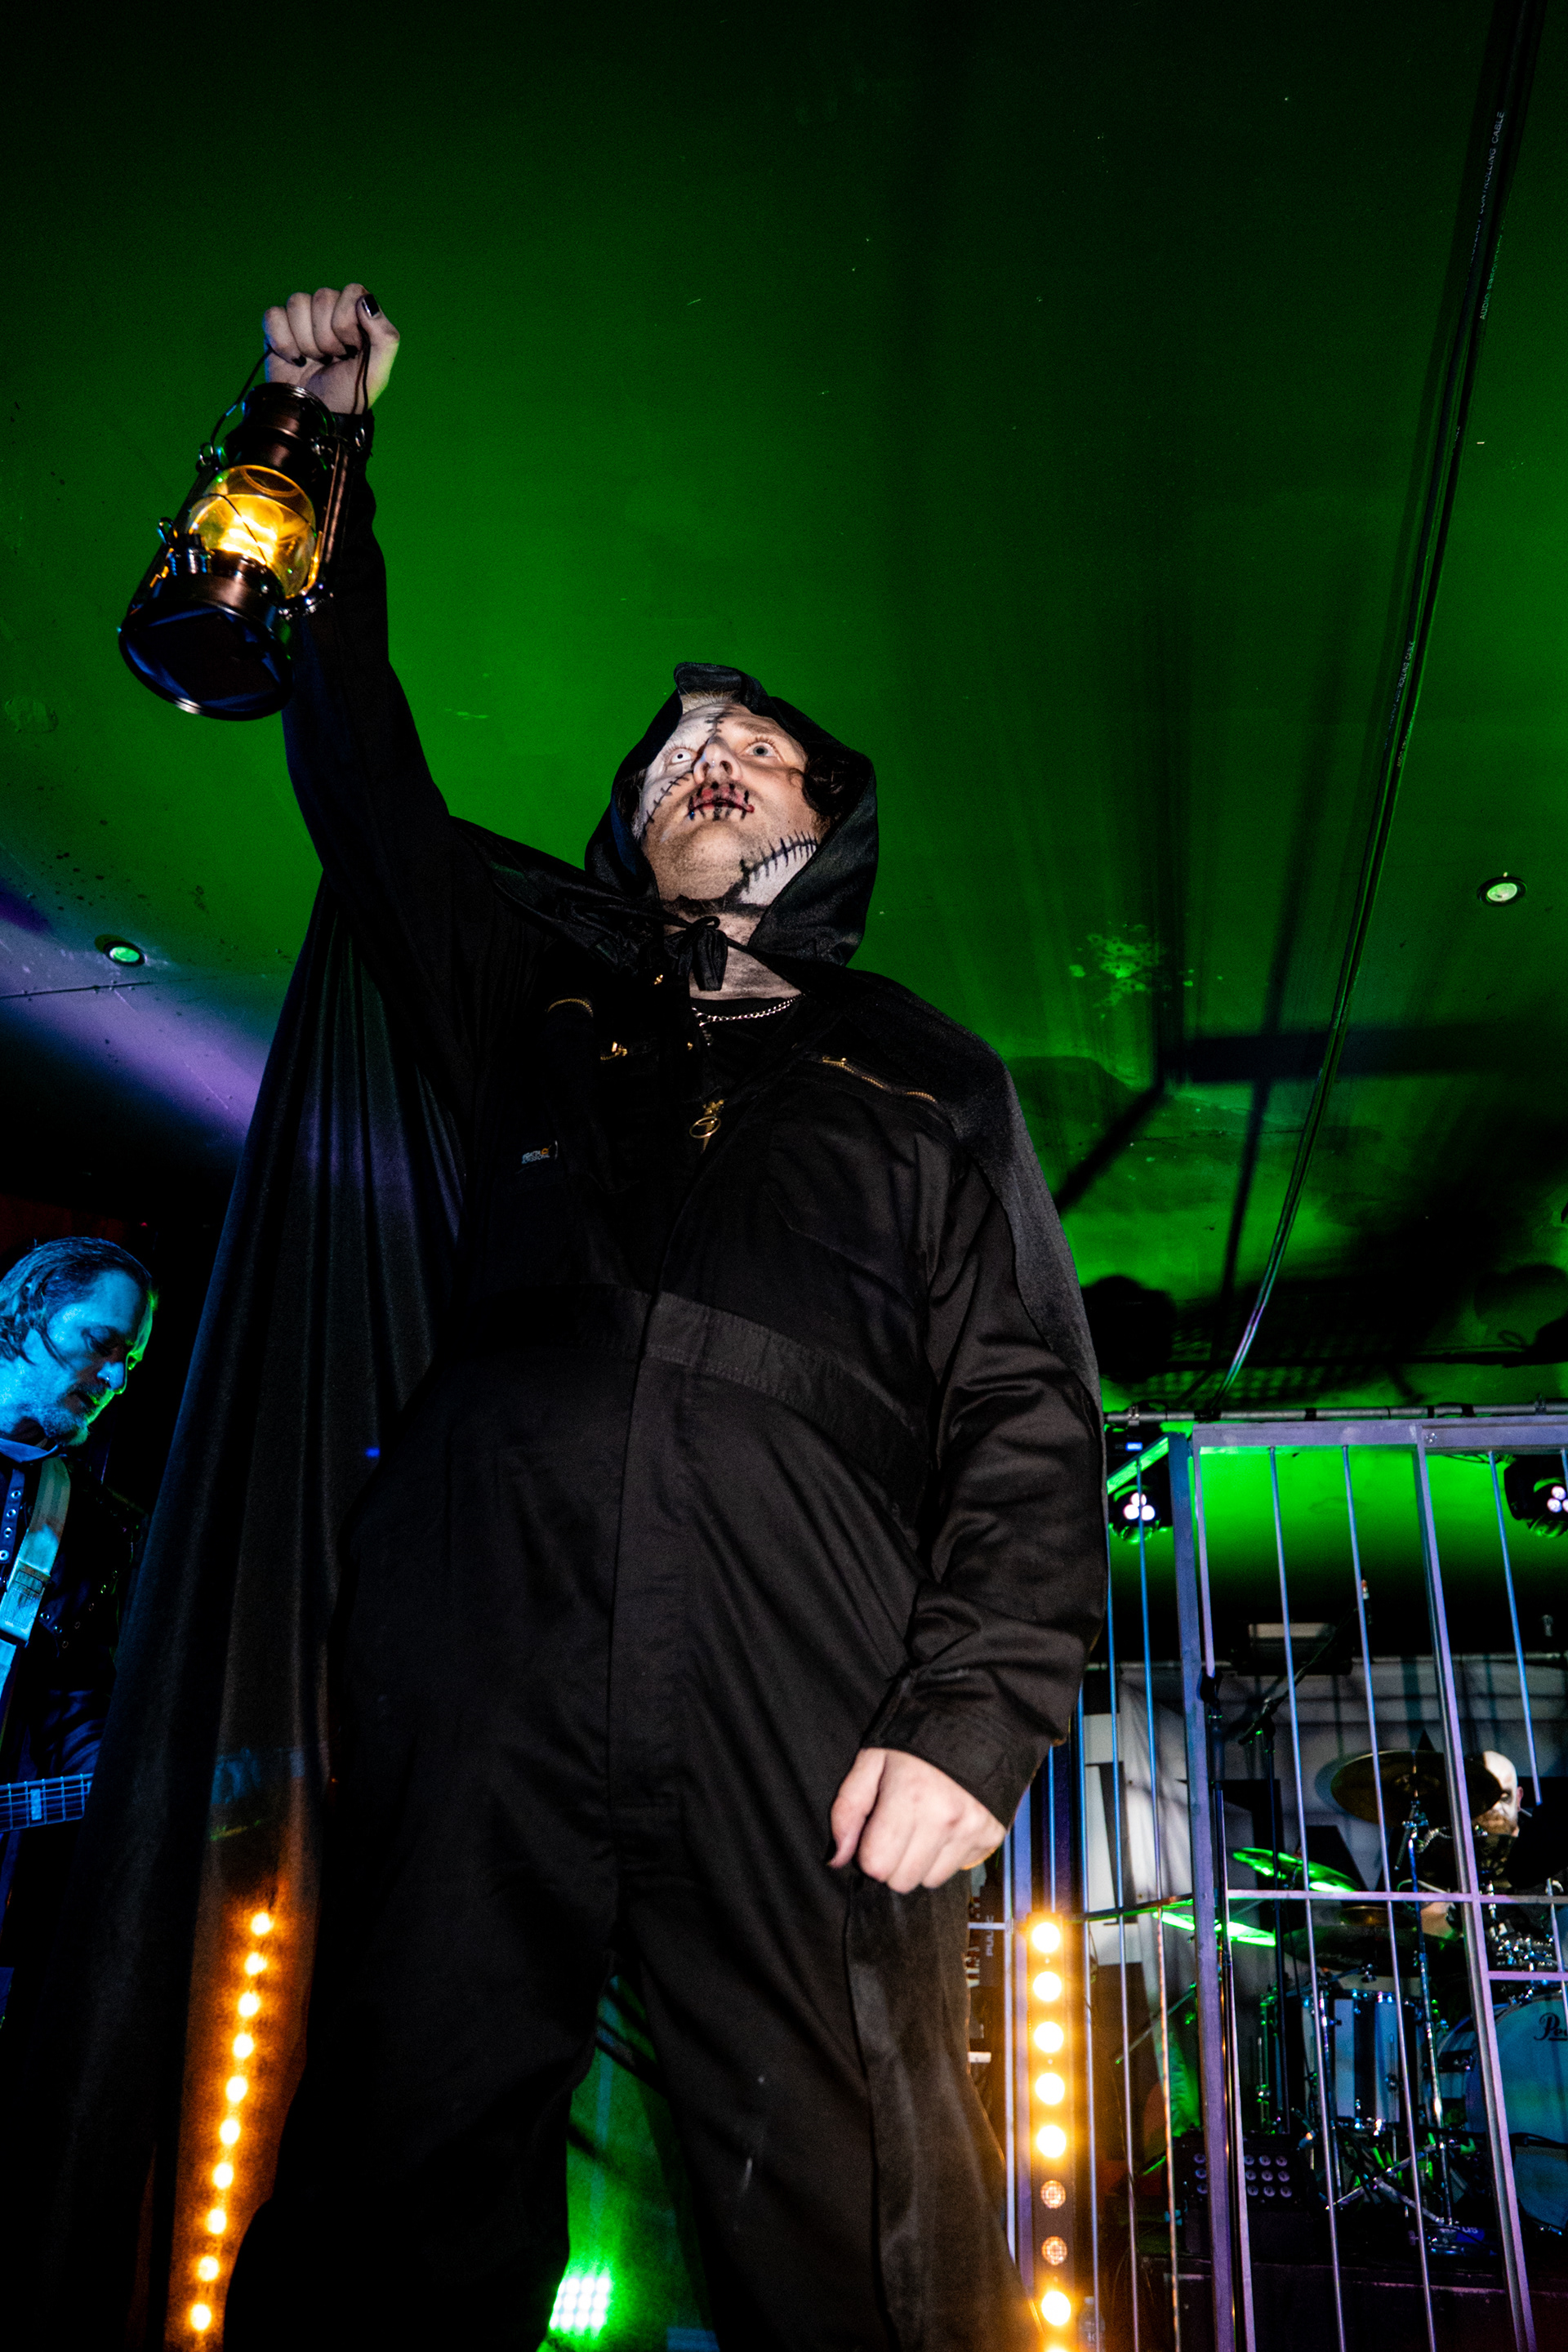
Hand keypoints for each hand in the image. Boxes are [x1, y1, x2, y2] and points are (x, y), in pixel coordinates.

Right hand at [262, 284, 400, 415]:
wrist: (315, 417)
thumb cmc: (348, 395)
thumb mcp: (377, 373)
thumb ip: (386, 337)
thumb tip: (365, 302)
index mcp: (356, 316)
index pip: (351, 292)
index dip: (348, 321)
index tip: (351, 348)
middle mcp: (329, 311)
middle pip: (322, 297)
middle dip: (327, 336)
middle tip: (332, 359)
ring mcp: (301, 318)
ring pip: (296, 303)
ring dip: (306, 341)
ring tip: (314, 361)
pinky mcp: (277, 328)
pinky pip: (273, 315)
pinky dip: (283, 343)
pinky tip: (294, 359)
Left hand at [829, 1746, 1005, 1892]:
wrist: (974, 1719)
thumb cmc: (916, 1738)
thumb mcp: (872, 1760)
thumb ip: (848, 1809)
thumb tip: (837, 1858)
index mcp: (910, 1796)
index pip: (877, 1865)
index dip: (869, 1851)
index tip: (875, 1829)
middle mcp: (945, 1817)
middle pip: (902, 1881)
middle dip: (893, 1861)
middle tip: (898, 1828)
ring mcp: (972, 1828)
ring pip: (930, 1881)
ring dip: (921, 1861)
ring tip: (923, 1824)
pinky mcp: (992, 1835)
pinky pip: (960, 1869)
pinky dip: (948, 1855)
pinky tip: (947, 1824)